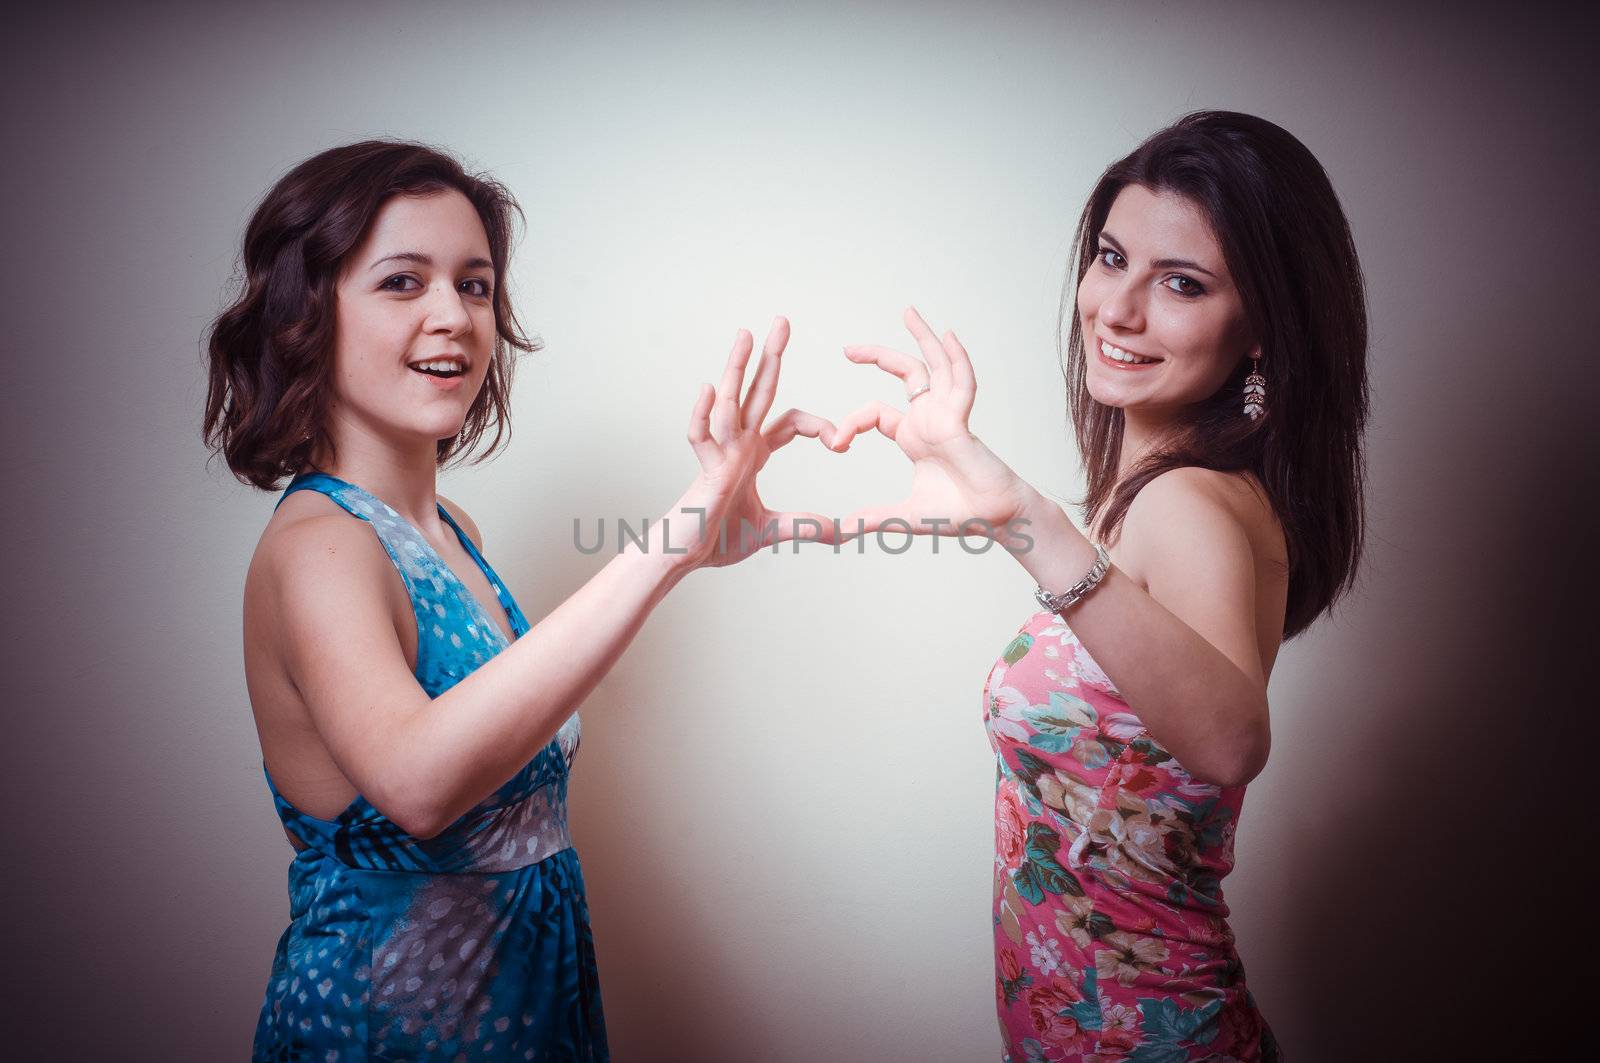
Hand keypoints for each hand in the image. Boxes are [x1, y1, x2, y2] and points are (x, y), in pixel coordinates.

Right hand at [657, 317, 839, 568]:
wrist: (685, 554)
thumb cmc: (718, 538)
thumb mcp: (773, 530)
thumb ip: (806, 527)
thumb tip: (842, 533)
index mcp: (753, 453)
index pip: (790, 422)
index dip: (818, 425)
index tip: (840, 445)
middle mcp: (737, 445)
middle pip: (757, 391)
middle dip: (770, 356)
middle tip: (782, 320)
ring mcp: (720, 453)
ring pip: (729, 402)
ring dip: (736, 369)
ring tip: (745, 335)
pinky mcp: (705, 471)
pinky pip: (701, 439)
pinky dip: (703, 415)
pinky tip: (709, 389)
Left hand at [830, 306, 1031, 542]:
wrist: (993, 521)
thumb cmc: (958, 514)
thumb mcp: (904, 515)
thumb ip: (874, 518)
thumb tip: (842, 531)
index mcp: (913, 436)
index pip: (876, 413)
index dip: (852, 423)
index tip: (836, 445)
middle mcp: (929, 419)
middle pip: (905, 374)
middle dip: (878, 356)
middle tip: (849, 349)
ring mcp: (947, 416)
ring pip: (934, 367)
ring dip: (923, 339)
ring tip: (908, 312)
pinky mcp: (962, 421)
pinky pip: (961, 384)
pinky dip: (956, 360)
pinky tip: (948, 337)